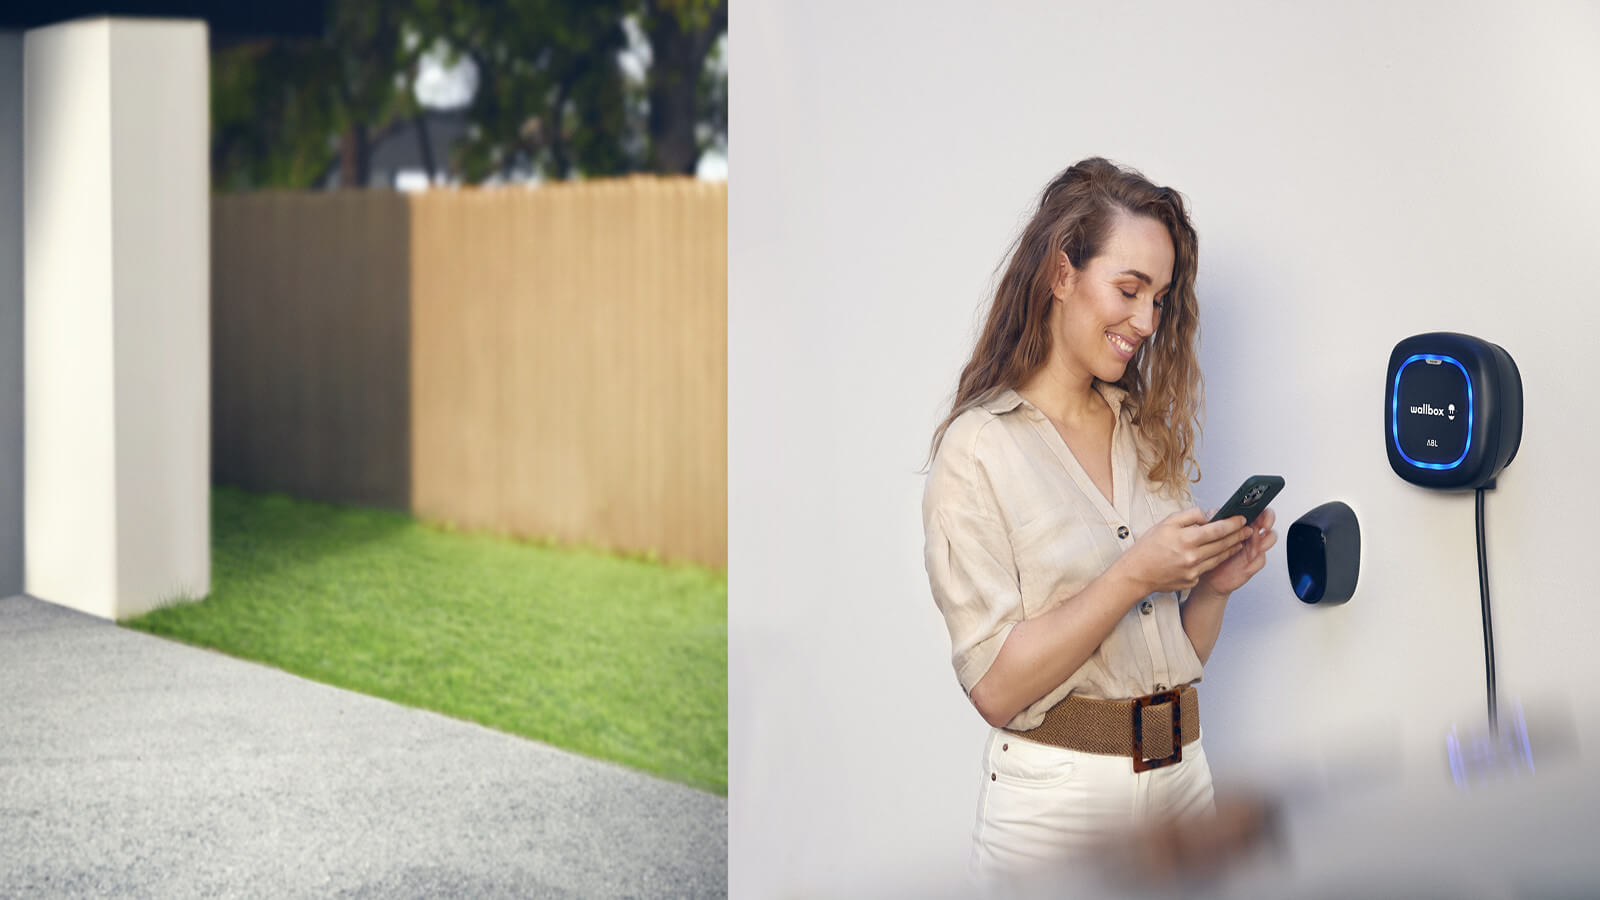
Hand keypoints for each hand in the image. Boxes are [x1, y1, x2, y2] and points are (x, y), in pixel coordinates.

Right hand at [1115, 508, 1254, 595]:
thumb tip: (1209, 514)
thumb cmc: (1148, 547)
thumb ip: (1190, 515)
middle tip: (1247, 529)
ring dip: (1231, 548)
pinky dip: (1214, 560)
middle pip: (1223, 544)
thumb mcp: (1166, 523)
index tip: (1241, 519)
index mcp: (1186, 539)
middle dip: (1238, 536)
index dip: (1233, 524)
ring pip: (1219, 558)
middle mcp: (1192, 557)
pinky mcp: (1192, 581)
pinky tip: (1219, 554)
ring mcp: (1193, 571)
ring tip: (1239, 541)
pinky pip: (1207, 568)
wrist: (1136, 573)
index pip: (1217, 530)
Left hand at [1198, 508, 1278, 595]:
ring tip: (1256, 544)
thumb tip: (1214, 512)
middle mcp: (1248, 535)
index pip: (1255, 511)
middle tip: (1264, 526)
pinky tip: (1250, 560)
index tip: (1258, 510)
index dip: (1259, 508)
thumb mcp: (1207, 533)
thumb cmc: (1209, 552)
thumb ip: (1213, 521)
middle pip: (1266, 522)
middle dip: (1268, 521)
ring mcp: (1252, 549)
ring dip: (1266, 540)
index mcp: (1239, 525)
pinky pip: (1261, 560)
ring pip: (1269, 539)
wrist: (1208, 576)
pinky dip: (1257, 559)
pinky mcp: (1252, 563)